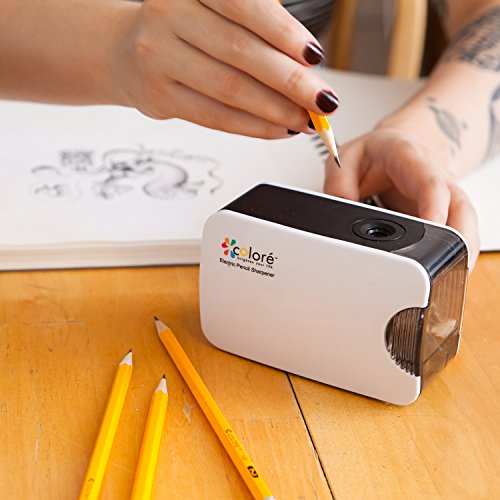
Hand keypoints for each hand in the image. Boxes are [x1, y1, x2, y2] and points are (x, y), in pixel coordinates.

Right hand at [112, 0, 339, 137]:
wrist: (130, 50)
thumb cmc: (186, 28)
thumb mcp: (218, 11)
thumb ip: (260, 31)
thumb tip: (307, 69)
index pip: (244, 6)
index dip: (284, 34)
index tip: (315, 57)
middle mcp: (169, 14)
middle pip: (241, 52)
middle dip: (290, 81)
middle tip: (321, 100)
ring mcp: (158, 56)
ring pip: (230, 89)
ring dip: (275, 109)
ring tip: (304, 119)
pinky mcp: (159, 96)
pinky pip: (215, 117)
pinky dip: (253, 126)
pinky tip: (278, 129)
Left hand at [324, 123, 479, 270]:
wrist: (398, 148)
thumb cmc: (376, 154)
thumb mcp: (347, 157)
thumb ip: (339, 181)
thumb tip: (342, 208)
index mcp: (411, 161)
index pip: (429, 184)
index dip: (434, 207)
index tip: (432, 228)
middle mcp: (436, 178)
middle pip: (461, 209)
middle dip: (459, 240)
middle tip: (450, 265)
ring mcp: (445, 199)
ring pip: (466, 225)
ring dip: (463, 253)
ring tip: (449, 278)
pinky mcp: (447, 215)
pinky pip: (459, 236)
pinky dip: (456, 256)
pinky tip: (445, 273)